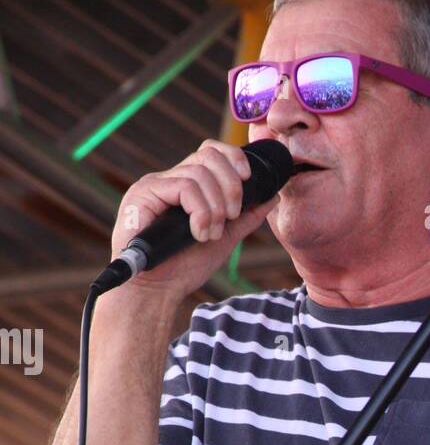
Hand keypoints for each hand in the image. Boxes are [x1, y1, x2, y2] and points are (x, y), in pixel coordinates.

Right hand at [109, 138, 279, 299]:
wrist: (157, 292)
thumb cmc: (184, 268)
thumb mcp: (223, 239)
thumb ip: (245, 218)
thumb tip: (272, 197)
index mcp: (186, 186)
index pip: (211, 152)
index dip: (233, 158)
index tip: (248, 180)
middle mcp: (169, 180)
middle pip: (208, 154)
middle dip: (231, 185)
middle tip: (232, 216)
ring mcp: (154, 185)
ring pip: (199, 173)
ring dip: (216, 207)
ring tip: (211, 234)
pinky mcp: (143, 194)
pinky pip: (184, 187)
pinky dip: (200, 211)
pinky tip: (199, 233)